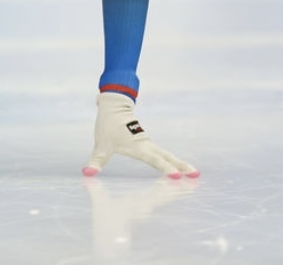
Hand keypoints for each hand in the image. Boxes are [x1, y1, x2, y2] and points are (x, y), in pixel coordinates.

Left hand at [83, 92, 198, 178]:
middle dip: (182, 166)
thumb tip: (87, 174)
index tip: (177, 177)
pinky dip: (172, 161)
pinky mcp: (148, 142)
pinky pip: (163, 154)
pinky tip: (178, 168)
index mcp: (138, 147)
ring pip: (167, 155)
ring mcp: (149, 143)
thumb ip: (96, 161)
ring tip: (193, 174)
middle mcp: (147, 145)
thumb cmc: (108, 126)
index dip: (166, 169)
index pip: (155, 160)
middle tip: (196, 175)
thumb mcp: (101, 146)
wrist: (114, 106)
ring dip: (180, 164)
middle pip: (168, 157)